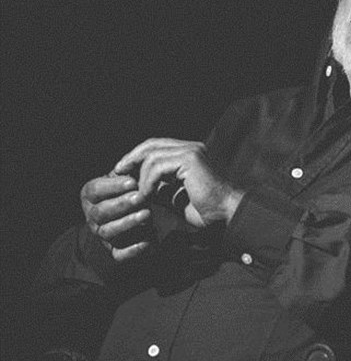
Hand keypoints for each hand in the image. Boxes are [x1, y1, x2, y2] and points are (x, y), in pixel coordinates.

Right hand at [81, 173, 151, 262]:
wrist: (131, 219)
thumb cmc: (129, 191)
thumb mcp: (126, 179)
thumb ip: (129, 171)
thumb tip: (138, 162)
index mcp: (90, 195)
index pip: (95, 190)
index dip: (113, 186)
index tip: (132, 182)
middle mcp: (92, 216)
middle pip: (101, 212)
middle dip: (121, 204)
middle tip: (140, 198)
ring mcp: (101, 234)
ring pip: (109, 231)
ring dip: (128, 223)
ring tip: (147, 214)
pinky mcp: (114, 252)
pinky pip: (119, 254)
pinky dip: (133, 250)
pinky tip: (149, 242)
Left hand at [113, 138, 242, 228]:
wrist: (223, 216)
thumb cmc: (203, 210)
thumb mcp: (171, 196)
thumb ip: (156, 186)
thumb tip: (135, 184)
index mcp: (188, 154)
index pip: (155, 146)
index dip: (136, 157)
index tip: (121, 172)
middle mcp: (191, 148)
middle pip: (151, 144)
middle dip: (131, 158)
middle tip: (116, 173)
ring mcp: (191, 151)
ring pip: (152, 155)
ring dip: (139, 176)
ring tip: (136, 193)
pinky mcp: (190, 159)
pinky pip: (158, 166)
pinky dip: (148, 181)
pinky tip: (146, 196)